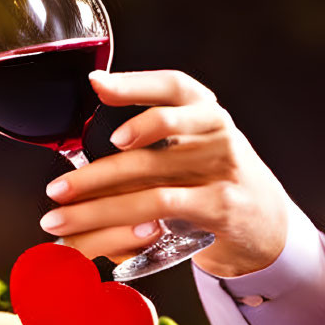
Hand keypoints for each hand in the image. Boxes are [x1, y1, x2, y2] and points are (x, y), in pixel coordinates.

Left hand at [37, 69, 289, 277]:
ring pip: (149, 185)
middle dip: (93, 172)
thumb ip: (146, 152)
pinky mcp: (223, 207)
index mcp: (205, 113)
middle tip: (54, 190)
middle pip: (145, 149)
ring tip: (60, 220)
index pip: (174, 87)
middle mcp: (217, 134)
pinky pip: (167, 212)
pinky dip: (131, 224)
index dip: (135, 84)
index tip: (96, 85)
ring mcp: (223, 170)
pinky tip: (105, 240)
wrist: (269, 227)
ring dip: (97, 207)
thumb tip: (74, 172)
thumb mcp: (191, 154)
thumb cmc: (214, 184)